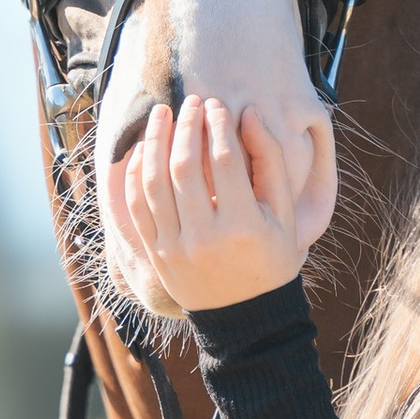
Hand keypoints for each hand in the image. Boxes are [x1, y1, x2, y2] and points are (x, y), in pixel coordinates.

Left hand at [104, 100, 332, 316]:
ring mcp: (174, 247)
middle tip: (190, 101)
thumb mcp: (284, 215)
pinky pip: (137, 205)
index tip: (217, 104)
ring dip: (154, 141)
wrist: (245, 316)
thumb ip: (270, 161)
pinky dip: (135, 173)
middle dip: (185, 125)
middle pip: (184, 165)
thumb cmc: (272, 259)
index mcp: (242, 226)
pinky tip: (143, 149)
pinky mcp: (156, 254)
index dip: (218, 124)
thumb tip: (248, 113)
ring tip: (161, 114)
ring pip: (154, 181)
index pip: (224, 159)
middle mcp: (204, 237)